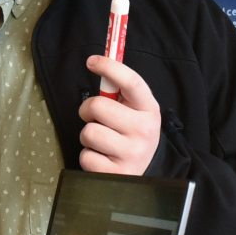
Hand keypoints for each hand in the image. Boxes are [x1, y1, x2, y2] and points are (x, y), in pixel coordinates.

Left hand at [79, 56, 160, 174]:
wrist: (143, 169)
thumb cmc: (131, 132)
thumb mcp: (134, 110)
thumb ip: (119, 90)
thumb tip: (96, 62)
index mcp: (149, 109)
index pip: (131, 82)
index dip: (110, 67)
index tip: (92, 61)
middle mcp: (144, 131)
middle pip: (98, 106)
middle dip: (87, 110)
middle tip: (94, 117)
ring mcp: (132, 154)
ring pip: (88, 132)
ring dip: (88, 136)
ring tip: (101, 140)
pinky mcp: (117, 173)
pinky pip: (86, 157)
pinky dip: (88, 156)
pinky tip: (102, 157)